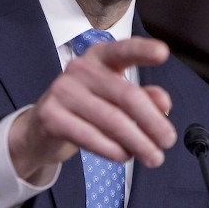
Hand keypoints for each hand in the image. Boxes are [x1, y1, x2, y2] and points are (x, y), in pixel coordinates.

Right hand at [8, 36, 176, 182]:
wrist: (41, 129)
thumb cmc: (85, 110)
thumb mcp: (114, 99)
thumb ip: (142, 97)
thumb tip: (164, 102)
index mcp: (98, 57)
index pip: (122, 50)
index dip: (142, 50)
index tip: (163, 53)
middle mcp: (79, 69)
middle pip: (125, 95)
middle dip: (152, 121)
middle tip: (168, 141)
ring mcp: (62, 91)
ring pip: (111, 120)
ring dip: (138, 142)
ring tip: (153, 157)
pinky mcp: (50, 116)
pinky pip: (90, 136)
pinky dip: (113, 150)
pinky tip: (124, 156)